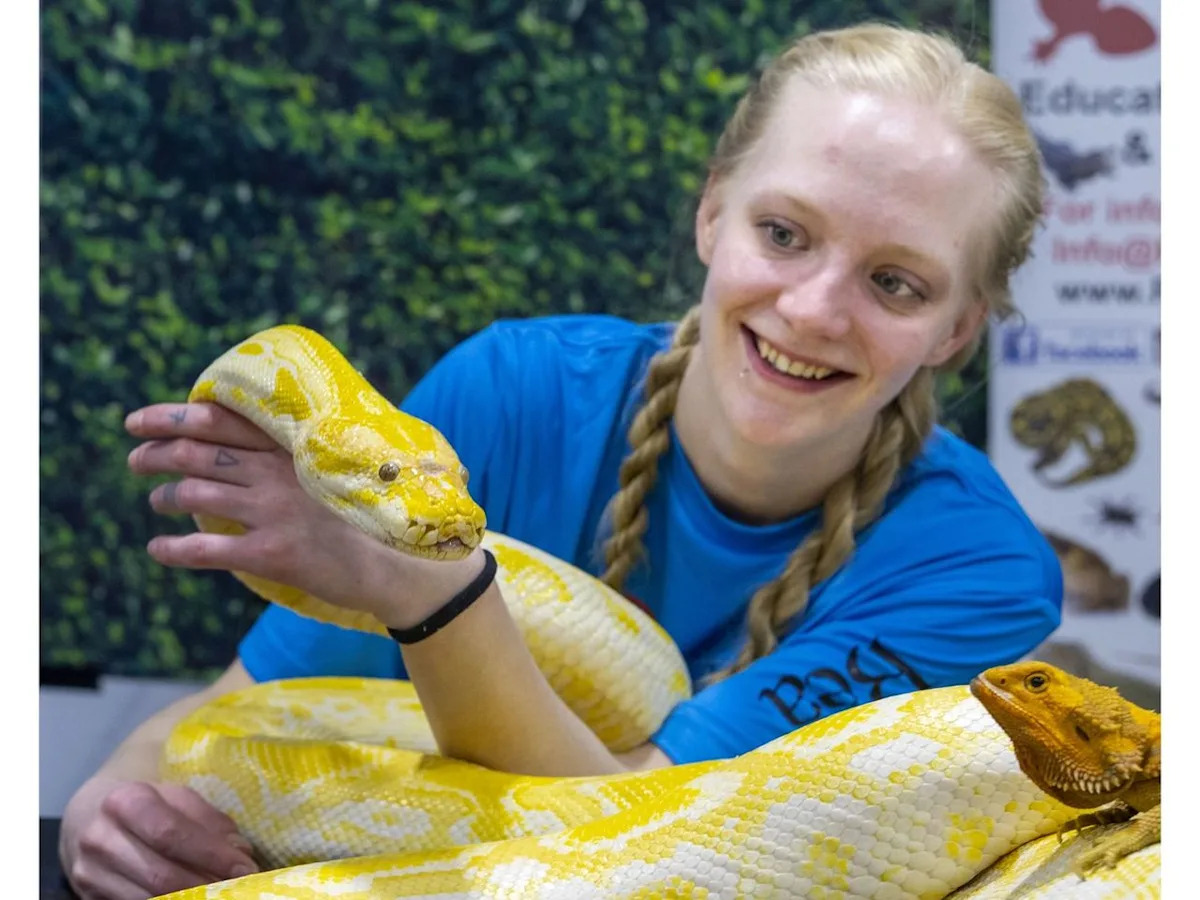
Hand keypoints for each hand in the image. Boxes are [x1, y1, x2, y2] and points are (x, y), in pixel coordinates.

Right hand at [60, 777, 258, 898]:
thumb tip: (239, 852)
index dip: (211, 855)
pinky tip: (192, 897)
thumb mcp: (176, 798)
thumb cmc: (145, 804)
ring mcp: (89, 873)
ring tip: (218, 893)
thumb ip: (208, 821)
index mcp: (126, 802)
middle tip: (238, 888)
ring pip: (148, 898)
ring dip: (190, 899)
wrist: (88, 816)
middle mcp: (100, 838)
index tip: (244, 868)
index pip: (171, 834)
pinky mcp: (88, 896)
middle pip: (160, 875)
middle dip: (205, 885)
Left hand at [126, 402, 483, 625]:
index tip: (137, 421)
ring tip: (156, 501)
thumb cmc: (369, 515)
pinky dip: (172, 549)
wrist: (400, 564)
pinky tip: (157, 549)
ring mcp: (273, 513)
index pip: (220, 420)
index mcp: (293, 448)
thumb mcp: (337, 469)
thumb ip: (298, 453)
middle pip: (196, 453)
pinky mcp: (271, 554)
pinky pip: (204, 549)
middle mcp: (277, 473)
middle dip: (155, 454)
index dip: (171, 417)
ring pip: (193, 495)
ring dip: (163, 497)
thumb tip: (256, 439)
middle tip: (136, 460)